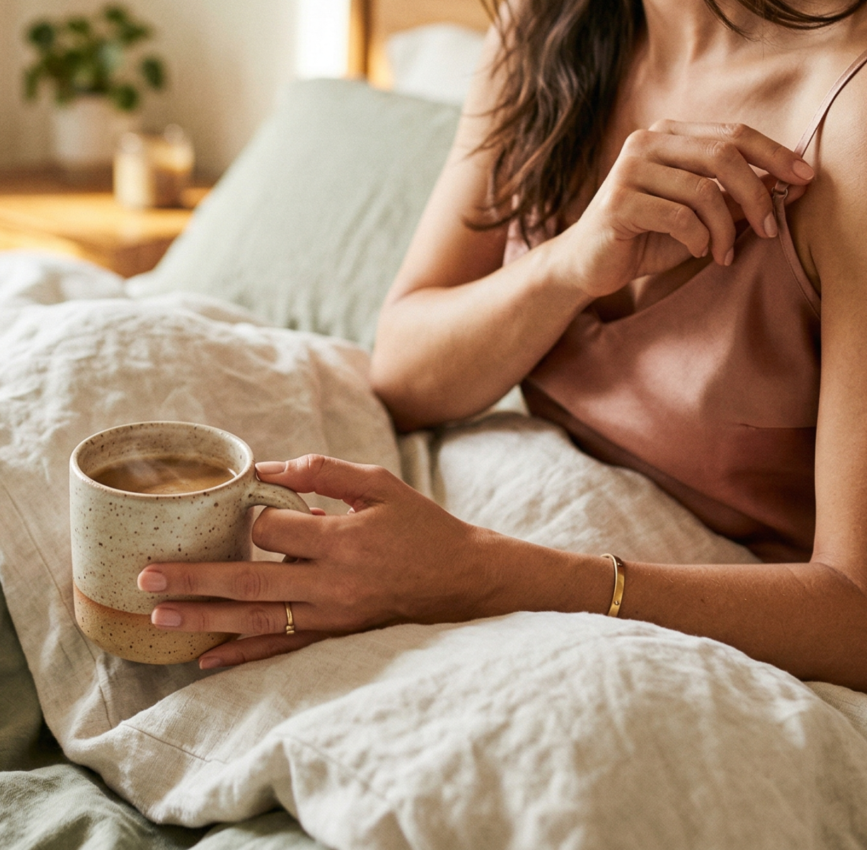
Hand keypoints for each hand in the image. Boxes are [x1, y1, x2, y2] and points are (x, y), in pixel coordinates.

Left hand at [137, 455, 495, 667]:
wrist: (461, 578)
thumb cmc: (420, 524)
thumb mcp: (379, 484)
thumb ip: (324, 471)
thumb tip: (269, 465)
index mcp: (342, 537)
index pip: (274, 528)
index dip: (253, 516)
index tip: (246, 507)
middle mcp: (332, 581)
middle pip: (250, 580)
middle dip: (195, 577)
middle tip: (146, 575)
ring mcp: (333, 614)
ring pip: (258, 620)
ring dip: (205, 617)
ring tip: (160, 615)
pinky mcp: (336, 634)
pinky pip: (283, 648)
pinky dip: (243, 655)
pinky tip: (207, 658)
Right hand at [554, 120, 813, 298]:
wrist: (590, 265)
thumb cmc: (648, 237)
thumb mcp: (702, 215)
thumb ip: (739, 196)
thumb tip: (797, 182)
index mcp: (669, 135)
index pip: (734, 133)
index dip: (775, 153)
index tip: (808, 178)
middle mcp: (647, 142)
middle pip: (724, 155)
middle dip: (757, 194)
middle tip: (770, 229)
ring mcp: (629, 170)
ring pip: (704, 189)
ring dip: (726, 228)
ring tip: (724, 254)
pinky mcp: (619, 203)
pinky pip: (679, 217)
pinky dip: (699, 239)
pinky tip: (698, 252)